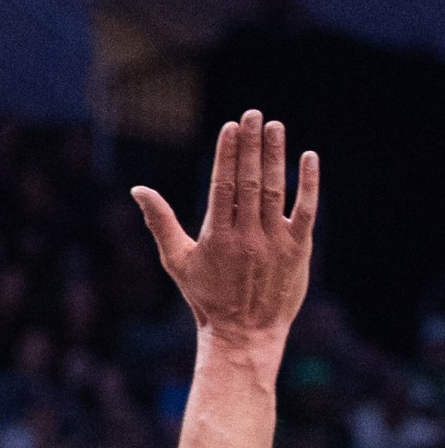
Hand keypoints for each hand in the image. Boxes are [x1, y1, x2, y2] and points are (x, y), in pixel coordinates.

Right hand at [134, 110, 318, 350]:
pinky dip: (308, 183)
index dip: (227, 154)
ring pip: (276, 189)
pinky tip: (308, 157)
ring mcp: (274, 241)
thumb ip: (160, 222)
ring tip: (274, 127)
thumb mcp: (177, 261)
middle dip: (251, 145)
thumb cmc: (206, 296)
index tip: (230, 127)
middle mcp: (246, 236)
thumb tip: (138, 190)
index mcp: (216, 237)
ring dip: (276, 155)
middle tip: (253, 115)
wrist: (244, 333)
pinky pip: (306, 209)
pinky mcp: (298, 248)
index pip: (223, 185)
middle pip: (249, 181)